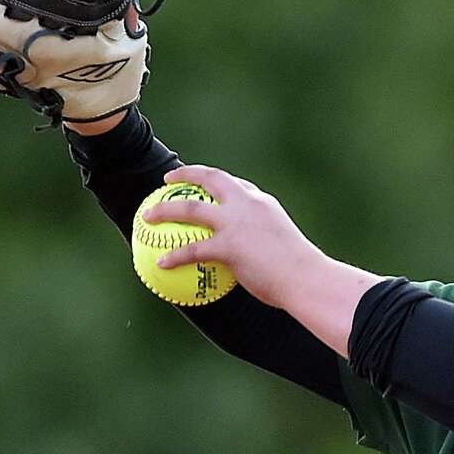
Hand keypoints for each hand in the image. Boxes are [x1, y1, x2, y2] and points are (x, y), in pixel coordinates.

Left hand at [143, 165, 321, 309]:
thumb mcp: (289, 254)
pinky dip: (174, 255)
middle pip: (211, 179)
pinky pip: (192, 249)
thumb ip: (270, 251)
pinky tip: (161, 263)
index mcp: (263, 204)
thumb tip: (263, 268)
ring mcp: (236, 223)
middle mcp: (248, 205)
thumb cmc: (302, 274)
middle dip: (187, 174)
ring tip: (147, 215)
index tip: (209, 186)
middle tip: (168, 179)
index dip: (221, 184)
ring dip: (165, 209)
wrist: (306, 279)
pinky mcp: (228, 245)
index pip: (240, 186)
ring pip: (190, 208)